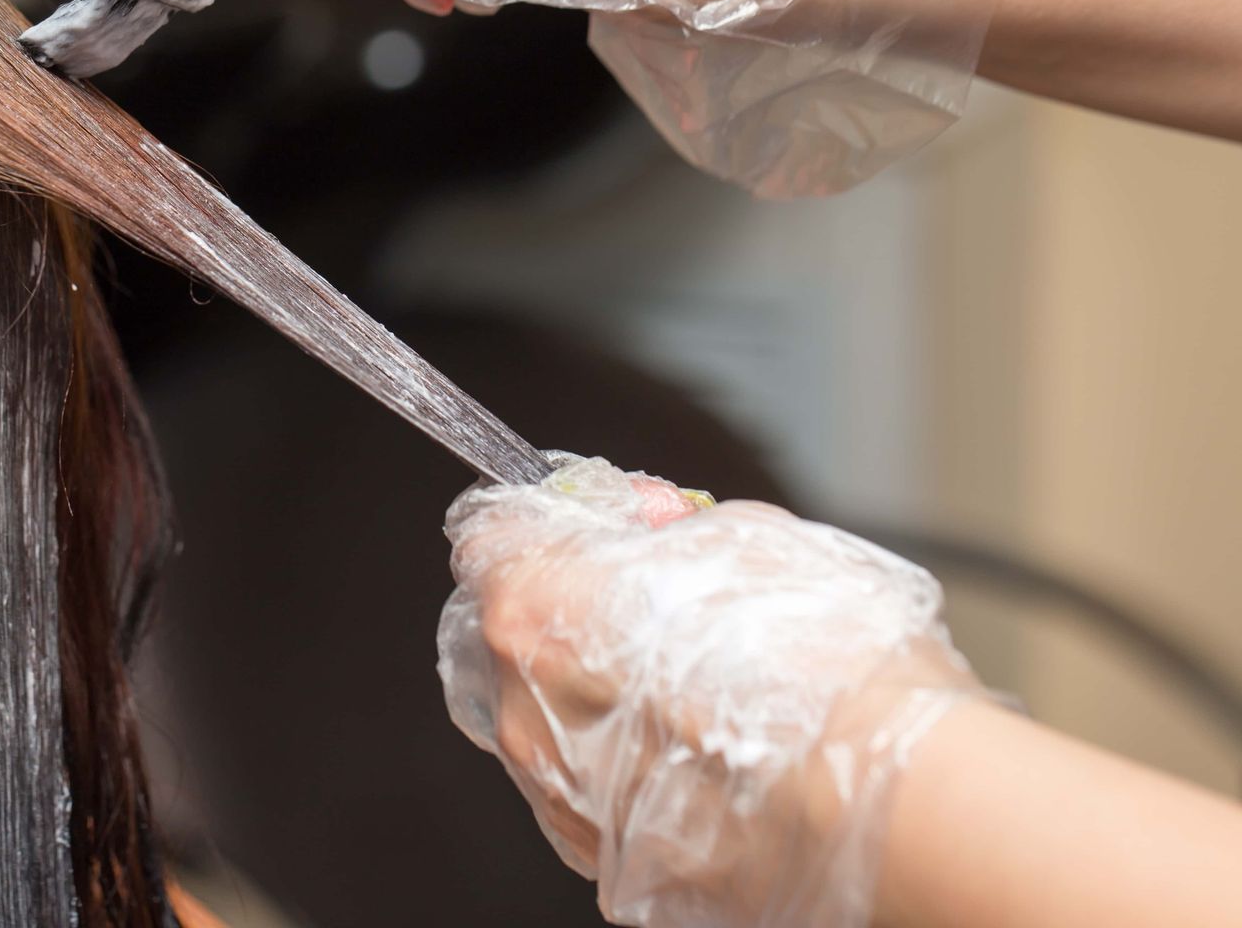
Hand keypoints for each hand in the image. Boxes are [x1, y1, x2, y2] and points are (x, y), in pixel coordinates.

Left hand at [439, 455, 985, 927]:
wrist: (898, 807)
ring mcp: (559, 799)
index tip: (591, 524)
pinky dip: (632, 774)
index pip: (489, 537)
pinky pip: (595, 801)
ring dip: (599, 698)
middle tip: (656, 603)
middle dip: (571, 611)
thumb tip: (648, 524)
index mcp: (537, 610)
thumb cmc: (827, 666)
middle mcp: (524, 711)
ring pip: (548, 726)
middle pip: (511, 636)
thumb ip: (665, 528)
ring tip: (699, 694)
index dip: (546, 521)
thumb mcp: (745, 535)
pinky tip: (707, 762)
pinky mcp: (609, 867)